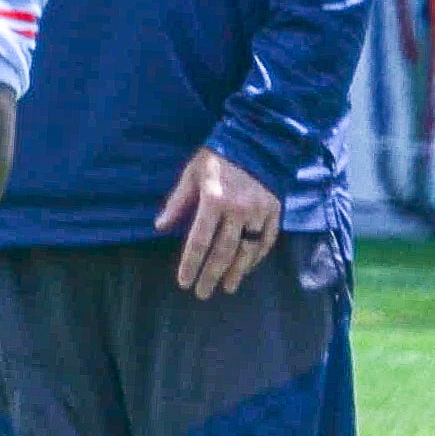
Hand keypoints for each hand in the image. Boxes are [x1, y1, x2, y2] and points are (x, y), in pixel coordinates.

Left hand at [155, 147, 284, 298]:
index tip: (184, 283)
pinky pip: (266, 241)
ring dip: (236, 273)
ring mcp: (259, 212)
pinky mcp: (274, 211)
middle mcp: (238, 210)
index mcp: (214, 200)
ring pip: (247, 251)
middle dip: (211, 275)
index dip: (191, 265)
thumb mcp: (192, 174)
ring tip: (227, 288)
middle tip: (202, 294)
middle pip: (223, 252)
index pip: (199, 241)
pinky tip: (247, 269)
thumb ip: (178, 202)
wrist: (257, 141)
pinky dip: (256, 258)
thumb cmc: (218, 157)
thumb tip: (160, 226)